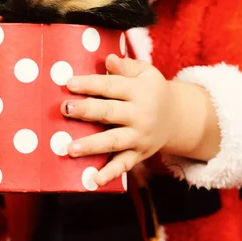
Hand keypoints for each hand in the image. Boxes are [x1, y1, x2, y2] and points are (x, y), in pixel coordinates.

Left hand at [61, 54, 178, 186]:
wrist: (177, 116)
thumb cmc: (152, 89)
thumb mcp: (146, 72)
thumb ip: (126, 66)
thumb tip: (108, 59)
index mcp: (140, 91)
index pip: (111, 86)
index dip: (90, 84)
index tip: (69, 84)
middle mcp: (140, 115)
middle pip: (109, 112)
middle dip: (86, 111)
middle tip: (65, 110)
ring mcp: (139, 136)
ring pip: (113, 141)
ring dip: (91, 145)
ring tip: (69, 148)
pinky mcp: (139, 154)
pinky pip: (124, 164)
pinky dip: (110, 174)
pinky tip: (94, 181)